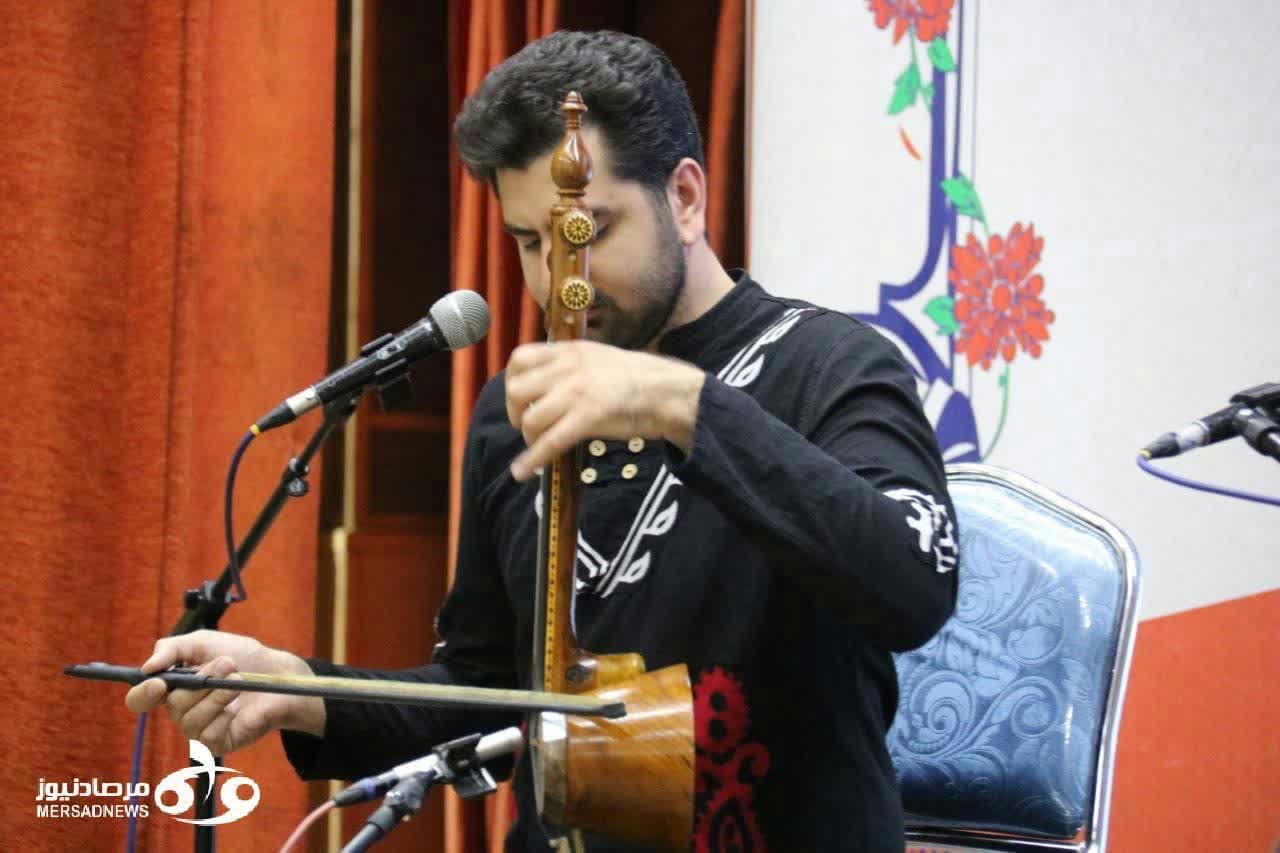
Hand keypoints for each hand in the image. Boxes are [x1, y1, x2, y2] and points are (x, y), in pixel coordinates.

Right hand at [124, 629, 324, 754]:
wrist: (278, 674)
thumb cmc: (243, 657)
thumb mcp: (205, 642)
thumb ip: (172, 648)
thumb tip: (146, 668)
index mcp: (172, 687)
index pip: (140, 699)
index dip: (143, 694)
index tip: (159, 682)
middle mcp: (181, 710)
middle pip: (173, 704)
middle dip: (203, 680)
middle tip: (228, 664)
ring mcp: (198, 729)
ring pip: (190, 719)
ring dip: (217, 695)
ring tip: (237, 679)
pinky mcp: (216, 743)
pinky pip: (207, 735)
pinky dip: (225, 716)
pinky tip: (237, 708)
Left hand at [505, 341, 704, 480]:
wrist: (670, 392)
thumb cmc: (641, 379)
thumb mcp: (599, 357)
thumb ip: (572, 366)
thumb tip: (548, 384)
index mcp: (570, 350)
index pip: (520, 357)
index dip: (512, 381)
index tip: (520, 398)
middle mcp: (568, 368)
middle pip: (516, 390)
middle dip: (515, 412)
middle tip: (527, 425)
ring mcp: (576, 392)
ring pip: (530, 418)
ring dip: (529, 438)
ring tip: (540, 446)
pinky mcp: (587, 417)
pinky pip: (549, 442)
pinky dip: (531, 460)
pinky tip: (522, 473)